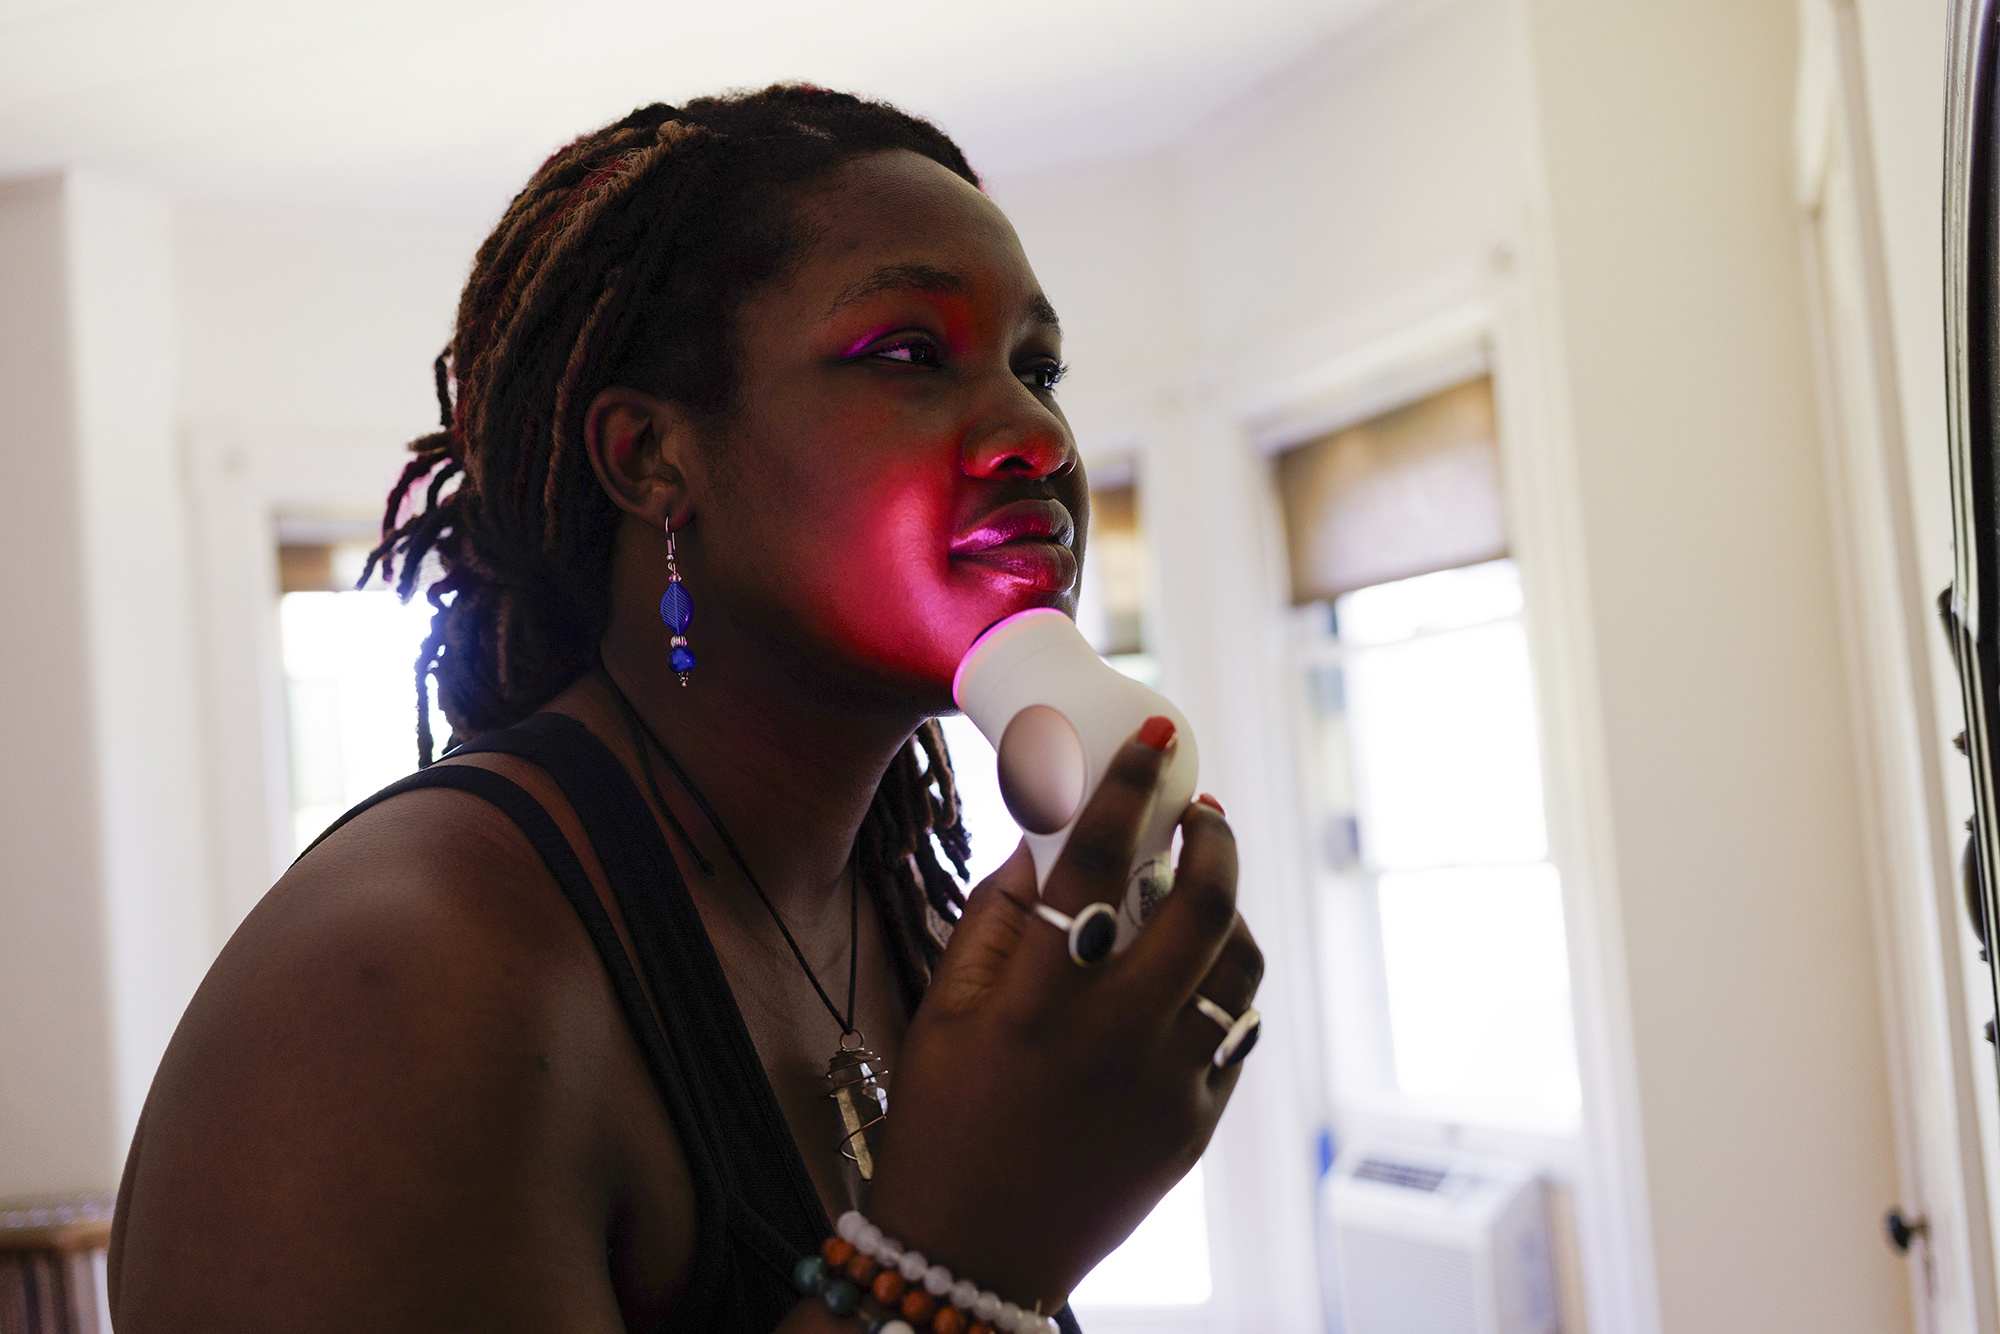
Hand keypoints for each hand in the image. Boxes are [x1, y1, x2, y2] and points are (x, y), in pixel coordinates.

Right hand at [865, 720, 1261, 1313]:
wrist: (970, 1254)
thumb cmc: (942, 1123)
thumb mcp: (942, 1013)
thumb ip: (993, 920)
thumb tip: (1044, 842)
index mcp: (1036, 1002)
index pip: (1099, 863)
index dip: (1133, 786)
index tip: (1160, 735)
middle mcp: (1112, 1038)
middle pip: (1204, 906)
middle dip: (1215, 838)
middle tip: (1200, 812)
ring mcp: (1166, 1085)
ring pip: (1240, 966)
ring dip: (1231, 909)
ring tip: (1202, 887)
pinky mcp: (1196, 1126)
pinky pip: (1237, 1030)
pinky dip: (1224, 984)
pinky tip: (1197, 968)